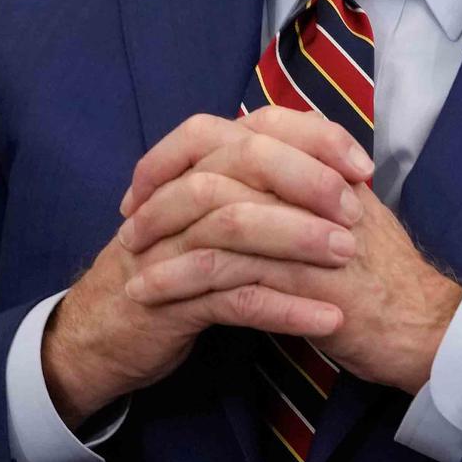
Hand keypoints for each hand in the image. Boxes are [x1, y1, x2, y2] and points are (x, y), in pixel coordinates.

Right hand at [41, 110, 375, 428]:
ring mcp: (168, 247)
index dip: (312, 138)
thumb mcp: (207, 219)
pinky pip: (232, 298)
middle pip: (243, 164)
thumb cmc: (172, 271)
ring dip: (298, 239)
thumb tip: (332, 169)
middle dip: (306, 181)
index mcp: (194, 169)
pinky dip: (284, 307)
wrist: (100, 334)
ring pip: (235, 227)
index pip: (255, 127)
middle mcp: (177, 197)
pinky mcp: (169, 302)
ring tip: (348, 257)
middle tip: (355, 211)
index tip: (361, 164)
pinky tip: (327, 319)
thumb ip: (254, 188)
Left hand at [124, 164, 461, 395]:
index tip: (146, 184)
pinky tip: (150, 294)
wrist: (420, 324)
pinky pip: (223, 268)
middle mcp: (308, 179)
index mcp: (316, 156)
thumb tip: (240, 160)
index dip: (179, 152)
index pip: (233, 129)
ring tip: (130, 263)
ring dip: (162, 238)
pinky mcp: (300, 274)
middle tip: (129, 223)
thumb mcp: (339, 208)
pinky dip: (178, 279)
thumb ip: (298, 179)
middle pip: (215, 161)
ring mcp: (305, 224)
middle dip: (160, 192)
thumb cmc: (376, 272)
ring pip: (213, 213)